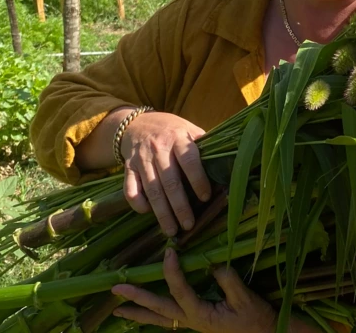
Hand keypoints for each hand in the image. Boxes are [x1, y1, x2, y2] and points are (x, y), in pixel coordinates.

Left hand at [112, 248, 276, 332]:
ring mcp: (191, 323)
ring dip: (138, 313)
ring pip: (158, 319)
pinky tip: (145, 313)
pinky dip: (153, 316)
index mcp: (200, 315)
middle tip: (116, 290)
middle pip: (157, 310)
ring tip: (118, 310)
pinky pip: (168, 319)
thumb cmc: (255, 319)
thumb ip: (228, 281)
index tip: (170, 251)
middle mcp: (190, 321)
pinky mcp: (196, 321)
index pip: (179, 291)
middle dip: (136, 299)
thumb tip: (212, 265)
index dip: (172, 271)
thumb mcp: (245, 299)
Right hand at [121, 111, 211, 236]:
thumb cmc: (170, 131)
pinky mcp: (128, 168)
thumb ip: (201, 145)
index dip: (198, 179)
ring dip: (162, 212)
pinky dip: (137, 202)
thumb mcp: (188, 129)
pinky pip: (130, 188)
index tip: (206, 197)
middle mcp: (159, 149)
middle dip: (180, 206)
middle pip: (170, 181)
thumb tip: (226, 164)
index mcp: (178, 138)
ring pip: (152, 189)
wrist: (136, 124)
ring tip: (171, 230)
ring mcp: (142, 159)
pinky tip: (147, 212)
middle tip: (189, 225)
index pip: (189, 160)